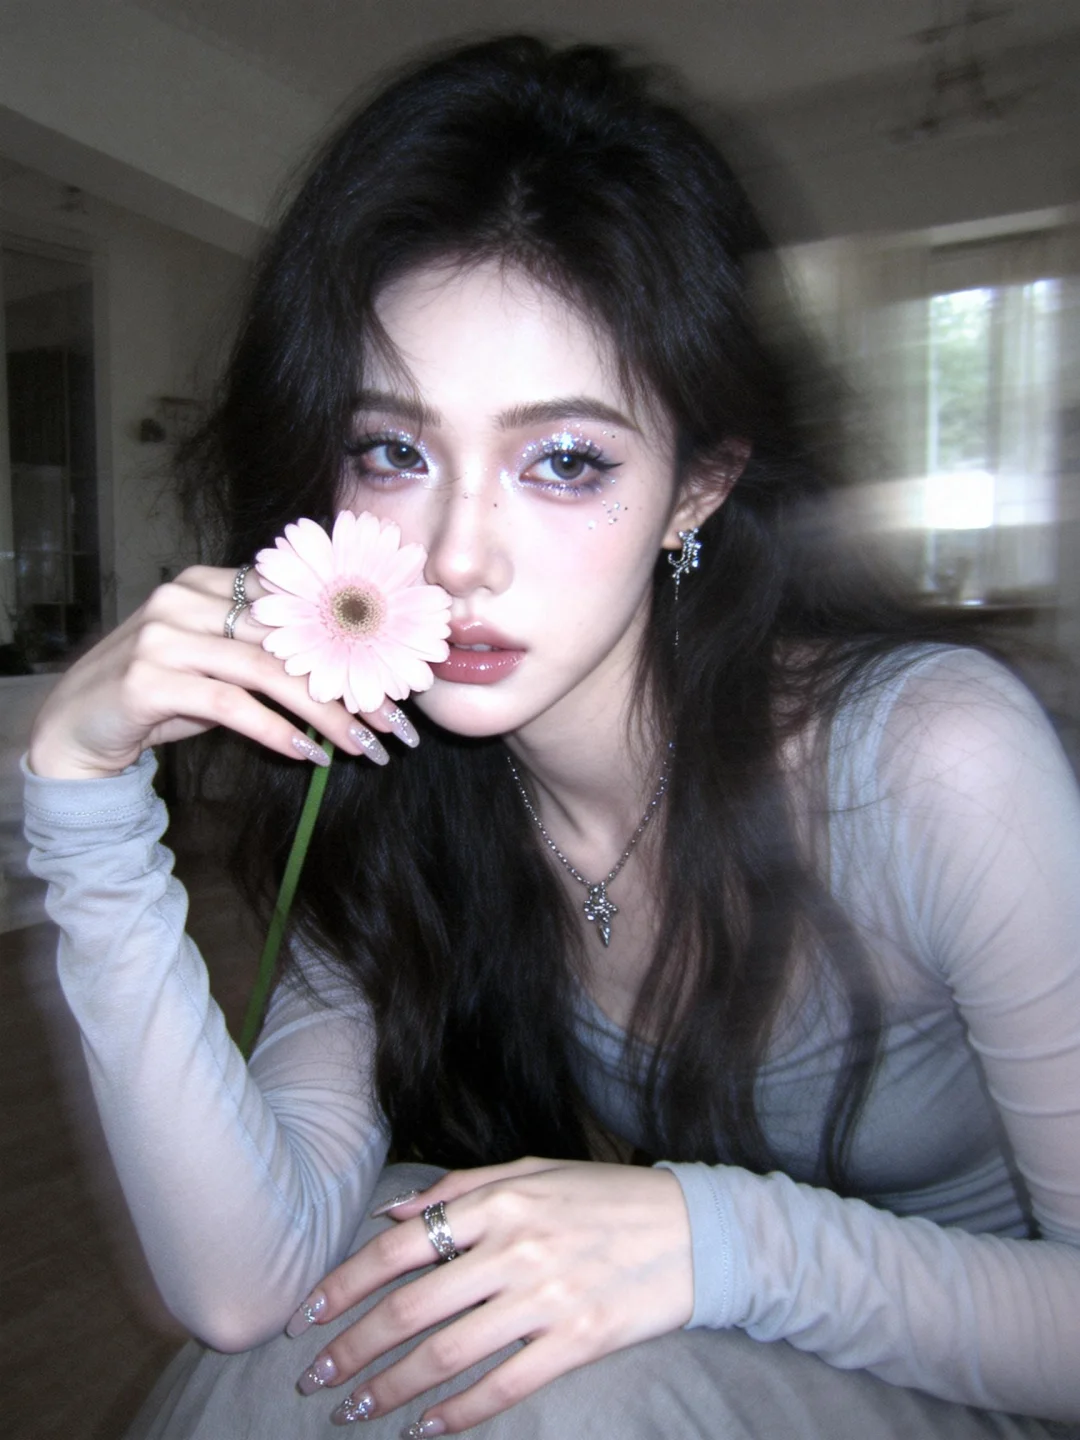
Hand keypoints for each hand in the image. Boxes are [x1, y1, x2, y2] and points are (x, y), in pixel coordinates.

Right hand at [27, 565, 410, 778]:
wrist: (76, 727)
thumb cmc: (161, 696)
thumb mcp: (217, 666)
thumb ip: (268, 654)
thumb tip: (354, 675)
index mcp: (208, 582)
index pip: (296, 601)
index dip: (353, 637)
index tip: (399, 675)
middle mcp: (184, 598)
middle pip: (291, 638)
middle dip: (353, 683)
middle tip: (397, 721)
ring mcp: (163, 636)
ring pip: (268, 671)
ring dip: (326, 714)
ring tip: (365, 746)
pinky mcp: (147, 679)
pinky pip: (230, 704)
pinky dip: (275, 731)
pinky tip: (308, 755)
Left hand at [290, 1157, 692, 1432]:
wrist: (693, 1229)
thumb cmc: (603, 1196)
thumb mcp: (532, 1170)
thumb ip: (459, 1188)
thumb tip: (390, 1212)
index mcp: (499, 1201)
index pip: (398, 1247)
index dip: (344, 1286)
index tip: (306, 1318)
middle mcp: (515, 1248)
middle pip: (411, 1309)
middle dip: (353, 1348)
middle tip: (313, 1378)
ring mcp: (547, 1297)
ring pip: (447, 1354)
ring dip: (392, 1388)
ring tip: (356, 1410)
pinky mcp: (578, 1342)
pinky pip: (503, 1386)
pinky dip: (457, 1414)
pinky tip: (426, 1430)